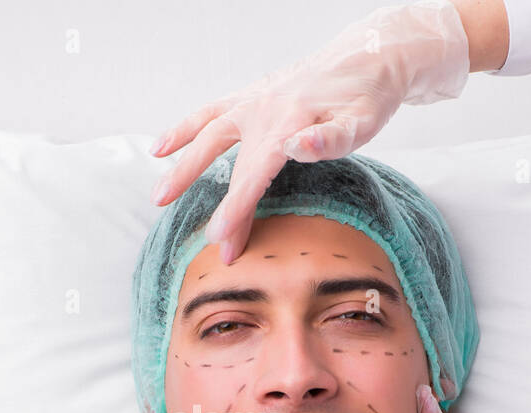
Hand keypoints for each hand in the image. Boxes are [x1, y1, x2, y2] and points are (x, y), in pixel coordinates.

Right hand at [147, 1, 470, 262]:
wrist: (371, 54)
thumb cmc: (370, 95)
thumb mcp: (364, 120)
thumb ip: (332, 138)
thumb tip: (297, 147)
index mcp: (289, 123)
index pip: (255, 176)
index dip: (237, 210)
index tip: (221, 239)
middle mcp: (264, 110)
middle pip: (230, 165)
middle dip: (218, 206)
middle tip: (205, 241)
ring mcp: (254, 100)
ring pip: (207, 134)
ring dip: (182, 165)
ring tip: (159, 194)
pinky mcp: (252, 95)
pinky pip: (209, 113)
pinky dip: (184, 129)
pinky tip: (161, 146)